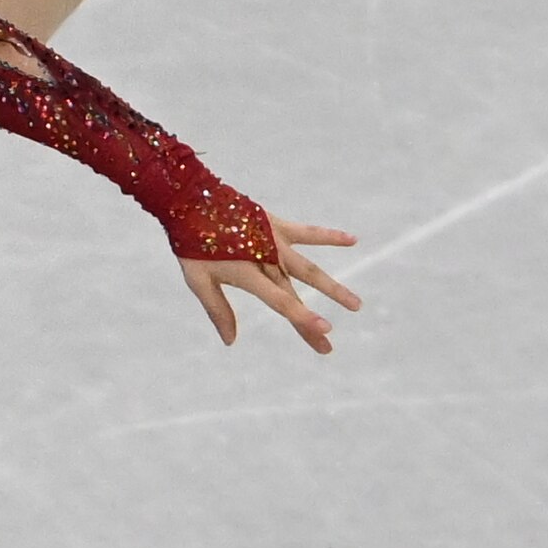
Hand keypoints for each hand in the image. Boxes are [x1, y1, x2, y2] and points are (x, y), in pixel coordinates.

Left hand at [180, 221, 361, 356]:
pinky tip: (353, 240)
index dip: (302, 316)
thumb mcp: (198, 280)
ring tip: (357, 304)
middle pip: (295, 295)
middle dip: (311, 323)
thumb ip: (218, 309)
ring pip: (309, 269)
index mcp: (247, 272)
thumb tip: (230, 341)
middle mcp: (265, 257)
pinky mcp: (277, 224)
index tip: (324, 330)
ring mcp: (274, 239)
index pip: (280, 300)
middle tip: (328, 347)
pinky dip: (329, 236)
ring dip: (333, 288)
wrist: (191, 200)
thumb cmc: (192, 244)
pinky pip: (308, 232)